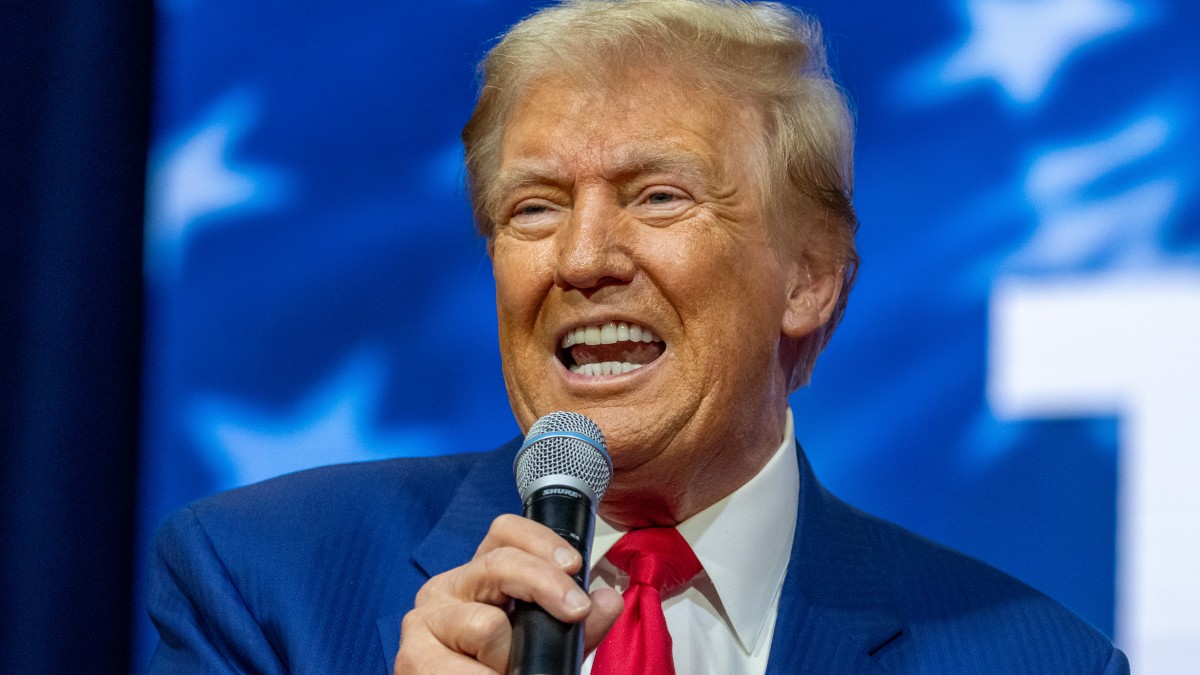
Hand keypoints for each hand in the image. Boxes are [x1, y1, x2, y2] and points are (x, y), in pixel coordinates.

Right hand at [394, 514, 623, 673]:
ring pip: (486, 626)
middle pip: (499, 564)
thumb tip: (609, 600)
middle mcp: (447, 589)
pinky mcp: (412, 657)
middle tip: (574, 612)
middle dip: (544, 585)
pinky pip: (465, 668)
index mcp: (479, 578)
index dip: (541, 541)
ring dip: (509, 658)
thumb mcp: (545, 647)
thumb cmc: (498, 671)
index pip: (505, 532)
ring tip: (508, 671)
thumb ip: (578, 627)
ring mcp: (424, 621)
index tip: (574, 566)